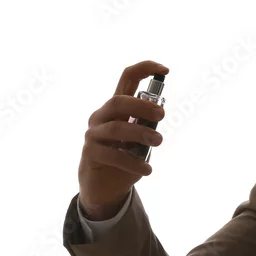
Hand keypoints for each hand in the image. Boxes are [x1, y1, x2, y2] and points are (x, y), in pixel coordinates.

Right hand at [78, 60, 168, 219]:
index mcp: (117, 107)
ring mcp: (94, 134)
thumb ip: (147, 123)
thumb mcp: (140, 138)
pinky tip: (147, 170)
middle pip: (118, 102)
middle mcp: (102, 116)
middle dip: (142, 106)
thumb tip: (160, 110)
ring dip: (141, 134)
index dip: (144, 69)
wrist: (105, 186)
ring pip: (116, 128)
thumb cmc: (125, 156)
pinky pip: (112, 155)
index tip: (165, 69)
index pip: (126, 79)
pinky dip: (133, 163)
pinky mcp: (90, 153)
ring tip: (158, 142)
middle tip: (162, 115)